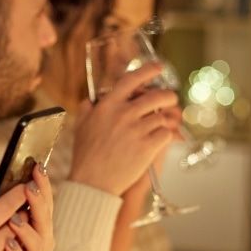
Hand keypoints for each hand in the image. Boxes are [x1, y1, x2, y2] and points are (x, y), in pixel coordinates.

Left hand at [3, 165, 54, 250]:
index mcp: (27, 222)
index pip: (39, 200)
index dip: (41, 184)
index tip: (36, 166)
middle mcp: (35, 238)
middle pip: (44, 218)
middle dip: (38, 202)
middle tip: (29, 187)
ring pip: (40, 243)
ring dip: (28, 230)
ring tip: (14, 219)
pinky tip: (10, 245)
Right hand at [69, 62, 179, 195]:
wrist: (92, 182)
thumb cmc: (86, 156)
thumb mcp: (80, 126)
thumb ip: (87, 108)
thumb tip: (92, 99)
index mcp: (108, 106)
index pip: (131, 79)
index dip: (148, 70)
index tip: (159, 67)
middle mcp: (123, 114)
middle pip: (156, 95)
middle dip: (168, 95)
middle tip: (171, 98)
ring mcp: (136, 130)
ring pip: (162, 116)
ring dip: (164, 120)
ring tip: (159, 126)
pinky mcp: (147, 147)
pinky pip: (166, 133)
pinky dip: (165, 136)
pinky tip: (158, 140)